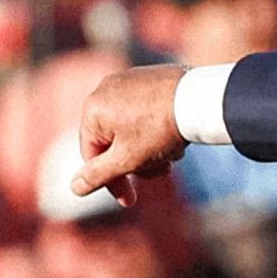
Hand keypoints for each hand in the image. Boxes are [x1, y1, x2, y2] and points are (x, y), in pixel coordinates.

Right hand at [74, 64, 189, 205]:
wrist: (201, 99)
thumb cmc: (161, 129)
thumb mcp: (126, 160)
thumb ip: (98, 175)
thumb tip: (75, 187)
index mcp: (92, 108)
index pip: (92, 155)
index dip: (111, 182)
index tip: (129, 200)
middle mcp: (105, 89)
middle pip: (114, 142)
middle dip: (138, 164)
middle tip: (162, 172)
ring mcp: (128, 80)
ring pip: (132, 129)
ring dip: (151, 149)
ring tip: (174, 153)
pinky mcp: (149, 77)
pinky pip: (145, 111)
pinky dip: (157, 129)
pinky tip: (177, 136)